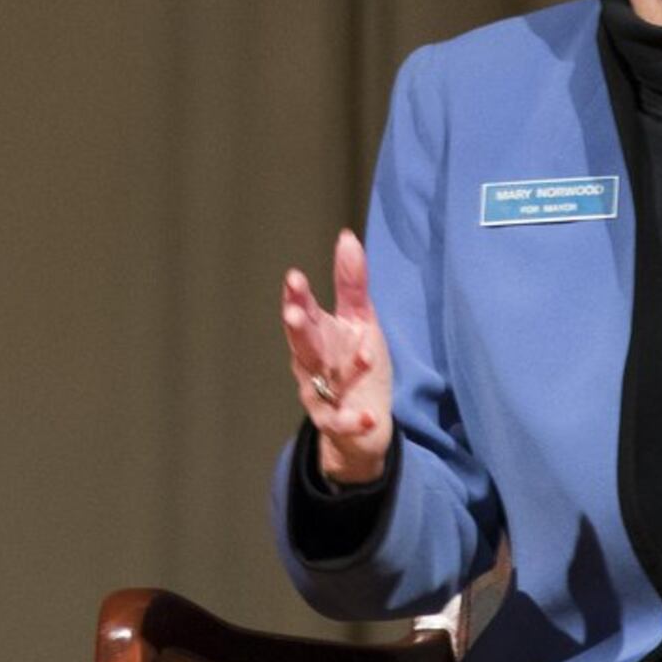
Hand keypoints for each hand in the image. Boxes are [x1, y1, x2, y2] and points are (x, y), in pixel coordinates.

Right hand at [282, 230, 395, 485]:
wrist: (361, 425)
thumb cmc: (355, 365)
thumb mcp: (358, 321)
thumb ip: (350, 283)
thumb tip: (346, 237)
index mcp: (318, 335)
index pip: (303, 311)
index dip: (297, 296)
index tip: (294, 277)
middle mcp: (313, 363)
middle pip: (303, 344)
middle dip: (298, 329)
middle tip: (294, 314)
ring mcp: (321, 394)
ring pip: (321, 382)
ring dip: (339, 371)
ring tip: (363, 357)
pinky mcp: (335, 423)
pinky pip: (340, 422)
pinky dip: (352, 420)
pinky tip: (368, 416)